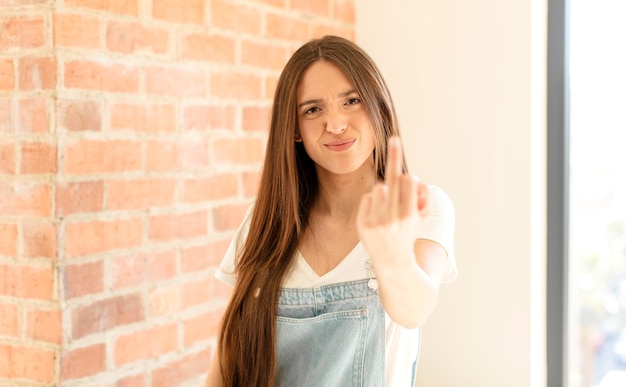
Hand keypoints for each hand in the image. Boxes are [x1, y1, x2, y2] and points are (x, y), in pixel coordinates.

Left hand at [356, 136, 429, 266]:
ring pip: (379, 187)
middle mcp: (392, 218)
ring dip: (385, 190)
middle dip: (395, 157)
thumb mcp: (423, 217)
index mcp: (409, 216)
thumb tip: (412, 177)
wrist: (393, 261)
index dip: (409, 174)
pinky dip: (373, 200)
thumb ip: (422, 195)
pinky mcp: (362, 224)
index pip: (408, 182)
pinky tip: (377, 212)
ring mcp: (375, 222)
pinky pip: (368, 197)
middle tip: (394, 139)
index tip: (405, 160)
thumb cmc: (409, 233)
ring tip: (388, 205)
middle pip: (393, 180)